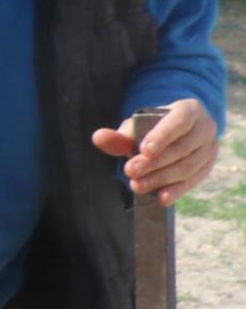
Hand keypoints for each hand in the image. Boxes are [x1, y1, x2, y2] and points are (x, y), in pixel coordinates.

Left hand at [97, 101, 220, 204]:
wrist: (177, 132)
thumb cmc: (153, 127)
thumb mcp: (137, 127)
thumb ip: (119, 136)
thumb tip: (98, 137)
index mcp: (189, 110)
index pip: (179, 122)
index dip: (162, 136)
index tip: (144, 150)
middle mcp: (205, 127)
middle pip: (181, 148)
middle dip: (154, 163)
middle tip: (130, 172)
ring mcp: (210, 148)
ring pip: (188, 166)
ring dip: (161, 178)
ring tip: (137, 185)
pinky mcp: (208, 165)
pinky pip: (193, 180)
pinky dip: (177, 190)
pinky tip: (162, 198)